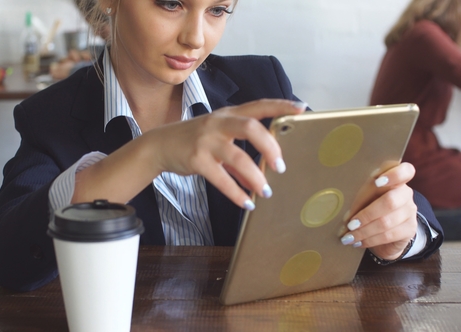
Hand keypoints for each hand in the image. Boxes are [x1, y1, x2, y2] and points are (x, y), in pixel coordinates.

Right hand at [146, 99, 305, 209]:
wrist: (160, 145)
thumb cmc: (194, 140)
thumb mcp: (218, 139)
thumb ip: (240, 155)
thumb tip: (260, 175)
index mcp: (228, 114)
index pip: (258, 105)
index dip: (280, 105)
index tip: (301, 108)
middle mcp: (218, 123)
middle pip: (251, 127)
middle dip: (270, 146)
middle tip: (281, 166)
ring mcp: (206, 140)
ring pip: (237, 156)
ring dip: (255, 177)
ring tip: (265, 192)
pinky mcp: (196, 159)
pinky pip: (221, 178)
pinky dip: (236, 193)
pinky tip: (246, 202)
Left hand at [340, 162, 417, 259]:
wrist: (388, 236)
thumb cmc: (371, 210)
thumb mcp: (366, 199)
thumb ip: (360, 197)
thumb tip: (339, 208)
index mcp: (395, 180)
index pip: (405, 171)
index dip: (394, 175)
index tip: (376, 181)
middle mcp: (405, 194)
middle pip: (390, 201)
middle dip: (366, 214)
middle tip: (349, 224)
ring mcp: (410, 212)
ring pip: (386, 221)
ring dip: (363, 231)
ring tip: (348, 237)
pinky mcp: (410, 229)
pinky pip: (388, 235)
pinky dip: (370, 240)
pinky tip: (358, 242)